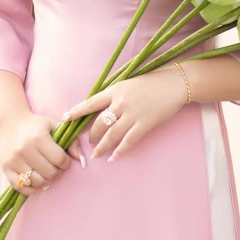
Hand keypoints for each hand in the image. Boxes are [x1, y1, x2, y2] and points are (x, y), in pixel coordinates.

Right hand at [0, 112, 83, 195]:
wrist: (11, 123)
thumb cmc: (37, 125)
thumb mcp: (55, 126)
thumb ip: (71, 141)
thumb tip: (82, 159)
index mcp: (39, 137)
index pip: (59, 159)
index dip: (66, 162)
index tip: (64, 159)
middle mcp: (25, 149)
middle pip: (49, 173)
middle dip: (57, 172)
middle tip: (55, 166)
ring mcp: (14, 160)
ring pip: (37, 182)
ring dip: (46, 181)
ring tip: (47, 173)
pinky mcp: (6, 169)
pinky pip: (22, 188)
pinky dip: (32, 188)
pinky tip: (36, 179)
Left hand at [62, 66, 188, 162]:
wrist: (173, 84)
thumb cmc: (152, 81)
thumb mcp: (129, 83)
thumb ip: (116, 94)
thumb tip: (103, 106)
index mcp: (116, 90)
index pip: (91, 103)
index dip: (77, 111)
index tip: (65, 118)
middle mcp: (121, 102)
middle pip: (99, 123)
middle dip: (92, 135)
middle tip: (89, 142)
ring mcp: (133, 114)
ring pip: (111, 135)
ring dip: (102, 146)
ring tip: (97, 154)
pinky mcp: (144, 124)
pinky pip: (128, 141)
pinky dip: (120, 151)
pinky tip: (114, 157)